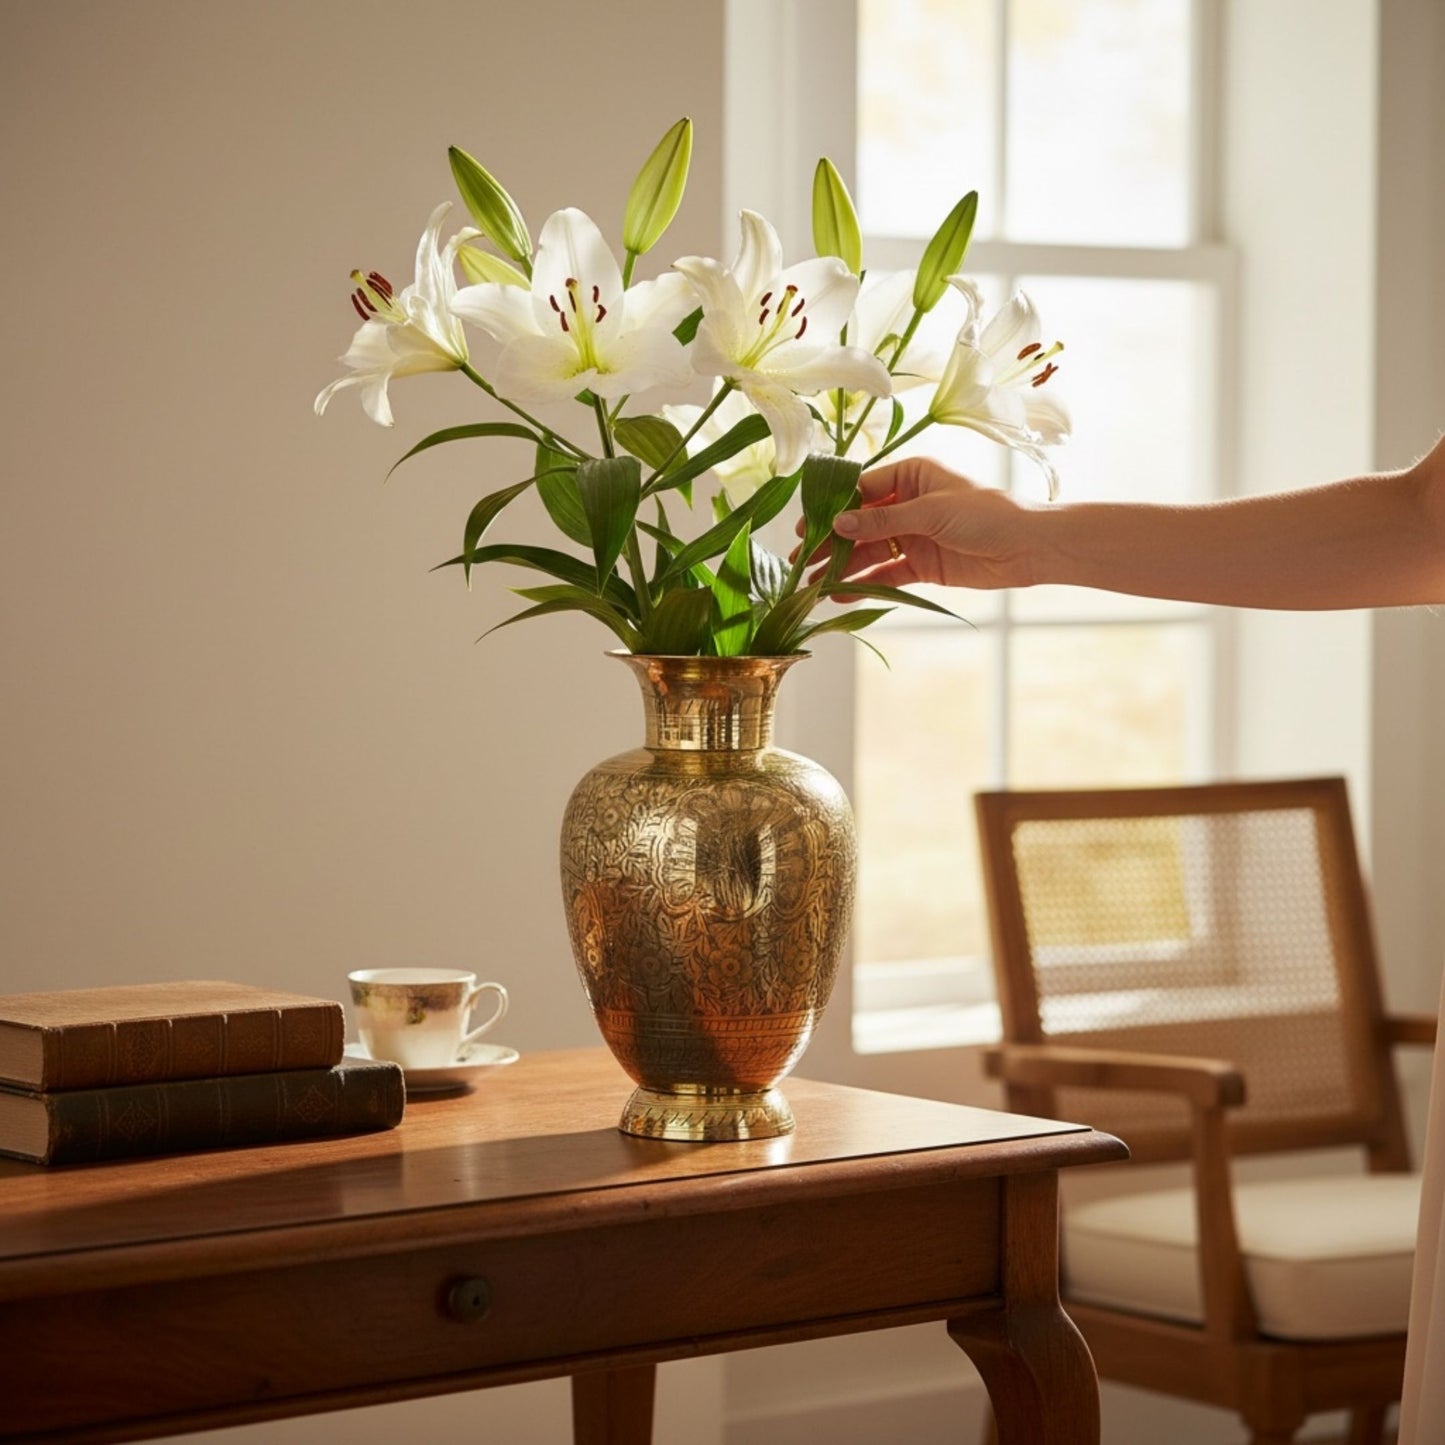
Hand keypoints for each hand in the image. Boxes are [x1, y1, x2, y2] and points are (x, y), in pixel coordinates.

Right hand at [809, 457, 1039, 590]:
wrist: (1028, 548)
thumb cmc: (987, 514)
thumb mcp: (931, 512)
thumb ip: (883, 520)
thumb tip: (839, 523)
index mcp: (910, 476)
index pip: (861, 488)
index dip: (832, 508)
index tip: (806, 527)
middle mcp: (908, 503)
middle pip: (859, 523)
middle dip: (830, 542)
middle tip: (801, 561)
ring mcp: (913, 535)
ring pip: (869, 551)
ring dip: (843, 567)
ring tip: (814, 585)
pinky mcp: (922, 564)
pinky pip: (886, 573)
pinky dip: (865, 584)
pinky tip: (842, 595)